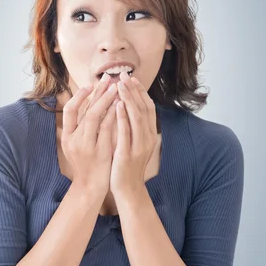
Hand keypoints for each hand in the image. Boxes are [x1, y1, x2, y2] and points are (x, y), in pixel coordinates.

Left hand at [110, 71, 157, 196]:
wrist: (128, 190)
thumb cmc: (127, 166)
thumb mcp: (134, 143)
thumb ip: (133, 128)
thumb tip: (128, 108)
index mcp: (149, 134)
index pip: (147, 107)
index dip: (140, 91)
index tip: (130, 78)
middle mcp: (147, 137)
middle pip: (144, 108)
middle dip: (134, 90)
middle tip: (124, 75)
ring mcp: (139, 146)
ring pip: (136, 117)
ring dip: (129, 99)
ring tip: (120, 85)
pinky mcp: (128, 154)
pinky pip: (126, 133)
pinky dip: (122, 118)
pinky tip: (116, 106)